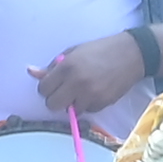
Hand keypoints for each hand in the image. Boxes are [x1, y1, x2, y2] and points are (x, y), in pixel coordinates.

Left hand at [29, 29, 160, 118]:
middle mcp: (77, 83)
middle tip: (64, 91)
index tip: (53, 84)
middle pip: (52, 105)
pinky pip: (87, 111)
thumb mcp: (73, 52)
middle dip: (55, 99)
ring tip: (82, 90)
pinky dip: (88, 104)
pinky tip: (95, 92)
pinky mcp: (102, 103)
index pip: (43, 88)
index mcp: (67, 67)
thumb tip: (31, 72)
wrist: (131, 54)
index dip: (46, 87)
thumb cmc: (100, 50)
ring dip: (73, 103)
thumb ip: (53, 66)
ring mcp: (90, 95)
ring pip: (70, 111)